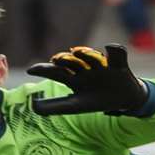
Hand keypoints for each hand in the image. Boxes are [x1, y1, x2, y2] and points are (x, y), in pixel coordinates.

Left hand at [27, 44, 148, 115]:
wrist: (125, 99)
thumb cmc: (96, 100)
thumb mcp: (76, 105)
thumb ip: (55, 106)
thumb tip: (33, 106)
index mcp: (73, 77)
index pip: (56, 72)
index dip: (43, 70)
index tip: (30, 71)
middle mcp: (85, 68)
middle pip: (72, 62)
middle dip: (65, 60)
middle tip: (57, 60)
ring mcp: (102, 65)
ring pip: (92, 57)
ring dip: (85, 54)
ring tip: (78, 52)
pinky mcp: (119, 64)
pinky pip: (118, 54)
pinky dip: (115, 50)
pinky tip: (110, 47)